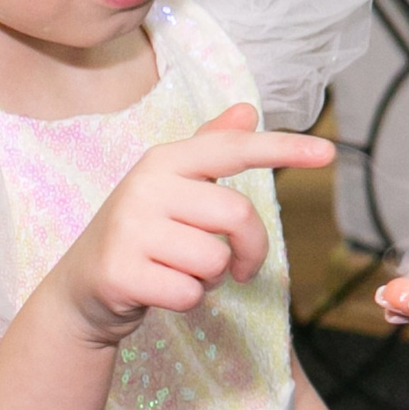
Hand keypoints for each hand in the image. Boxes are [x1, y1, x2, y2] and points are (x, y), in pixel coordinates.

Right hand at [55, 104, 332, 346]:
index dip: (284, 148)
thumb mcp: (172, 187)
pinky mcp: (120, 272)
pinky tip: (163, 291)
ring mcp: (129, 229)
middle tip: (242, 266)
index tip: (329, 152)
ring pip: (216, 259)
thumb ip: (210, 149)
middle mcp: (146, 186)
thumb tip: (247, 109)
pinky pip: (190, 292)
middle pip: (237, 215)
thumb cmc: (142, 234)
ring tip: (184, 272)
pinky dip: (189, 300)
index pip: (234, 149)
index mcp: (165, 160)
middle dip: (251, 249)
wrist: (79, 290)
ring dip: (214, 278)